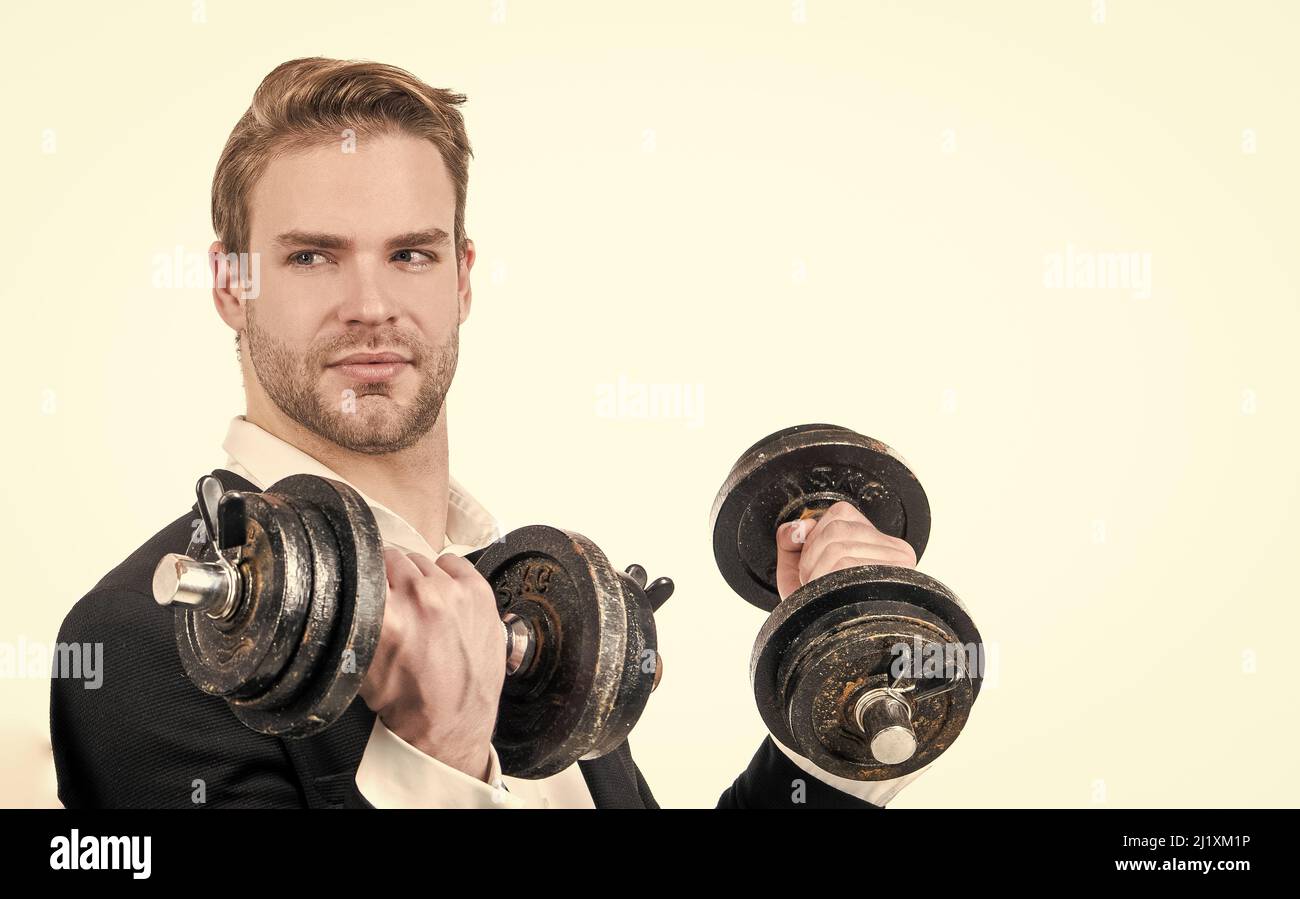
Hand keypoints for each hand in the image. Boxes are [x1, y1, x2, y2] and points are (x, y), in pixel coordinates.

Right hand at [358, 547, 504, 782]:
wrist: (452, 722)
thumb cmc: (408, 699)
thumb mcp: (361, 663)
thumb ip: (353, 619)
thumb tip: (348, 585)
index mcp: (387, 613)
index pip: (366, 566)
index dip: (367, 577)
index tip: (369, 585)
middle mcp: (421, 597)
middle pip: (394, 559)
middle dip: (392, 580)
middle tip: (397, 604)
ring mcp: (453, 592)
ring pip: (422, 561)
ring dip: (419, 579)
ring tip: (423, 609)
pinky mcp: (478, 592)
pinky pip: (452, 562)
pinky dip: (447, 576)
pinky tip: (445, 599)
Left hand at [775, 501, 917, 599]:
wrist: (830, 646)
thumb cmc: (817, 605)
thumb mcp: (797, 567)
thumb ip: (790, 539)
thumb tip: (799, 528)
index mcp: (876, 539)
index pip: (839, 515)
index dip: (814, 539)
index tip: (813, 567)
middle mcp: (895, 548)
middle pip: (837, 529)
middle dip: (810, 558)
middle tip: (813, 584)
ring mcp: (899, 565)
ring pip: (838, 547)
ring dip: (814, 573)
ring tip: (821, 593)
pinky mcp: (892, 580)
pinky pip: (845, 564)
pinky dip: (823, 580)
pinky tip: (828, 598)